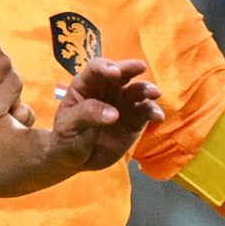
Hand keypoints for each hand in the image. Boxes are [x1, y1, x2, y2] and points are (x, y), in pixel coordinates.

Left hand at [49, 57, 164, 172]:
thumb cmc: (66, 137)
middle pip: (122, 73)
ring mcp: (123, 103)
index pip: (96, 68)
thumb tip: (114, 114)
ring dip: (147, 89)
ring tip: (154, 94)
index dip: (105, 66)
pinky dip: (153, 112)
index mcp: (87, 84)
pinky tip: (158, 116)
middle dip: (131, 68)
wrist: (75, 159)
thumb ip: (87, 114)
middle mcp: (107, 89)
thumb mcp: (69, 126)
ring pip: (138, 90)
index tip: (114, 73)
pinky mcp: (135, 120)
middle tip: (140, 67)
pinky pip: (146, 112)